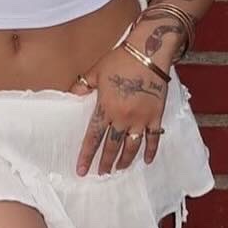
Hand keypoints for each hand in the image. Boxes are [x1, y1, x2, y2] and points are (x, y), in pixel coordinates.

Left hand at [68, 51, 165, 175]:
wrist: (148, 53)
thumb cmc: (120, 59)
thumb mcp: (95, 71)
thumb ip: (83, 86)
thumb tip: (72, 96)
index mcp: (105, 108)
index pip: (93, 137)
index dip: (87, 155)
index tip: (81, 169)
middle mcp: (122, 117)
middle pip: (112, 146)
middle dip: (105, 162)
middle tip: (100, 174)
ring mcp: (141, 118)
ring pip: (131, 146)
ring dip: (125, 160)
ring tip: (119, 169)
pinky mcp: (156, 115)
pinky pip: (154, 137)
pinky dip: (150, 150)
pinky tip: (146, 161)